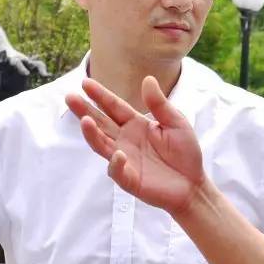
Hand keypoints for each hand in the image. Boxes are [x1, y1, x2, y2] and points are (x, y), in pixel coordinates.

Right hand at [66, 76, 205, 216]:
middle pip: (101, 123)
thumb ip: (160, 104)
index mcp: (135, 124)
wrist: (193, 185)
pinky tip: (117, 154)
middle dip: (84, 111)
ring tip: (84, 121)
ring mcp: (125, 160)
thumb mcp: (176, 122)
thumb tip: (148, 79)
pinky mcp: (130, 180)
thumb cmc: (185, 153)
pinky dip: (116, 164)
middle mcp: (125, 140)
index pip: (114, 107)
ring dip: (92, 134)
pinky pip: (118, 171)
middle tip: (70, 97)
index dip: (100, 95)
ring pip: (102, 145)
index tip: (85, 82)